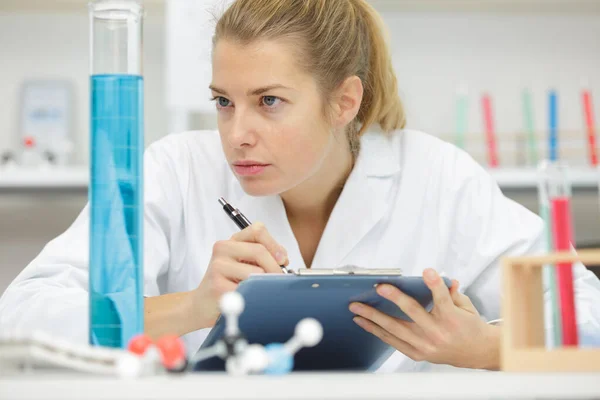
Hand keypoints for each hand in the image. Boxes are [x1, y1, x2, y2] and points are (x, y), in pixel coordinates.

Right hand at [192, 222, 288, 327]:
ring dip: (264, 283)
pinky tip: (248, 298)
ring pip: (256, 272)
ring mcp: (218, 266)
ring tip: (258, 290)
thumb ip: (262, 256)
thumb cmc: (226, 283)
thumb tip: (282, 259)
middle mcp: (222, 249)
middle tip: (279, 280)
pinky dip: (254, 295)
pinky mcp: (218, 286)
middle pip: (260, 251)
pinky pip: (248, 289)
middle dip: (275, 267)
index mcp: (231, 241)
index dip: (274, 244)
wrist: (201, 304)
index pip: (257, 230)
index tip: (282, 260)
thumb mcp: (243, 264)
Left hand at [349, 268, 500, 369]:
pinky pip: (392, 341)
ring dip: (373, 317)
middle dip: (395, 299)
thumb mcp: (466, 306)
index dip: (435, 284)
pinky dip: (377, 331)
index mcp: (453, 319)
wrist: (476, 353)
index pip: (443, 299)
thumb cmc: (469, 326)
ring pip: (395, 329)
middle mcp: (438, 334)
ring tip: (356, 308)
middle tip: (379, 287)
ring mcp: (425, 346)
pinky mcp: (417, 354)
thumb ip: (452, 292)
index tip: (427, 271)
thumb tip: (445, 278)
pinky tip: (364, 323)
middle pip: (413, 313)